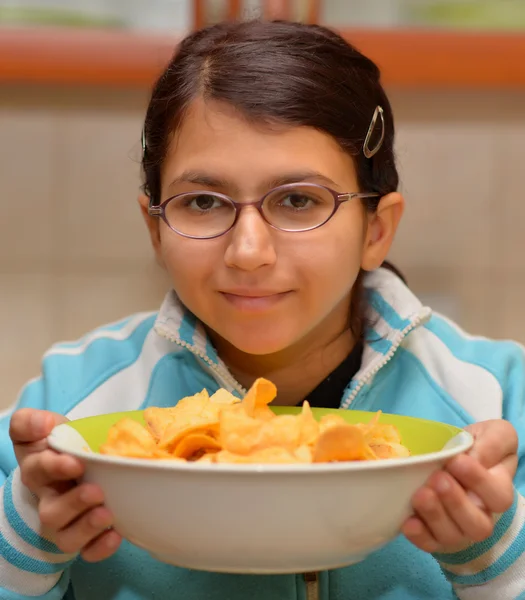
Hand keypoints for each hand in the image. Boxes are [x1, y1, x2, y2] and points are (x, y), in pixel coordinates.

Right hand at [10, 408, 121, 561]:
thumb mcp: (42, 426)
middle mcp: (49, 499)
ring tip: (107, 515)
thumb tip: (43, 424)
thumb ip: (31, 422)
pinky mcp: (84, 534)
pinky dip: (100, 548)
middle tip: (96, 491)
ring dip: (87, 528)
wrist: (73, 461)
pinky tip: (115, 536)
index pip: (39, 470)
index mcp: (38, 470)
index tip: (76, 462)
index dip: (55, 468)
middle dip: (74, 504)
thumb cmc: (60, 442)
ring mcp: (66, 520)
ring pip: (66, 537)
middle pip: (52, 512)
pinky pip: (87, 551)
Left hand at [402, 419, 517, 553]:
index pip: (497, 495)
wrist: (453, 463)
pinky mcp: (435, 535)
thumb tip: (476, 457)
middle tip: (437, 479)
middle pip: (477, 524)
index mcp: (497, 490)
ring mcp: (457, 528)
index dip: (478, 481)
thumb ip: (493, 442)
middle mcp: (480, 515)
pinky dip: (419, 536)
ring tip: (420, 495)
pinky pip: (429, 544)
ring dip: (435, 517)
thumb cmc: (475, 448)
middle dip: (456, 502)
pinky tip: (408, 522)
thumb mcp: (493, 435)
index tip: (456, 461)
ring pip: (452, 535)